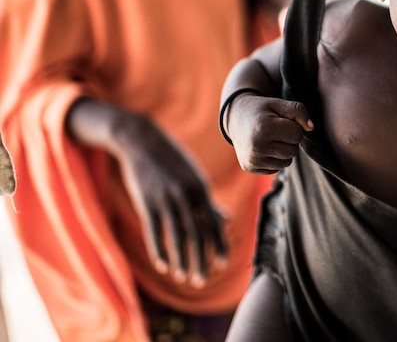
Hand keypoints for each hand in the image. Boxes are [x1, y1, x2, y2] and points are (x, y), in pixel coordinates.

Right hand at [66, 98, 225, 284]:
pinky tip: (163, 267)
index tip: (223, 265)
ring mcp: (165, 199)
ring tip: (184, 278)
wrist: (142, 141)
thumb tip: (227, 220)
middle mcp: (186, 196)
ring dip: (181, 261)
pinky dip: (159, 251)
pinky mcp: (146, 203)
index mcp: (201, 189)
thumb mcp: (195, 177)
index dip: (219, 245)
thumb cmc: (173, 161)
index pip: (214, 223)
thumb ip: (210, 202)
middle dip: (200, 260)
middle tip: (202, 281)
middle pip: (197, 234)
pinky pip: (154, 232)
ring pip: (176, 237)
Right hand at [227, 93, 312, 173]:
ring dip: (284, 151)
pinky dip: (275, 159)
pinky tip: (265, 148)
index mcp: (264, 128)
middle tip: (277, 130)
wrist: (235, 119)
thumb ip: (298, 110)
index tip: (284, 121)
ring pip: (286, 162)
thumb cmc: (262, 110)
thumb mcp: (279, 103)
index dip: (295, 126)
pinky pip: (276, 169)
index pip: (297, 134)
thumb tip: (311, 128)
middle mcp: (256, 146)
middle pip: (293, 150)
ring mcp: (252, 159)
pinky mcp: (250, 168)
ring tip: (271, 139)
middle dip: (290, 140)